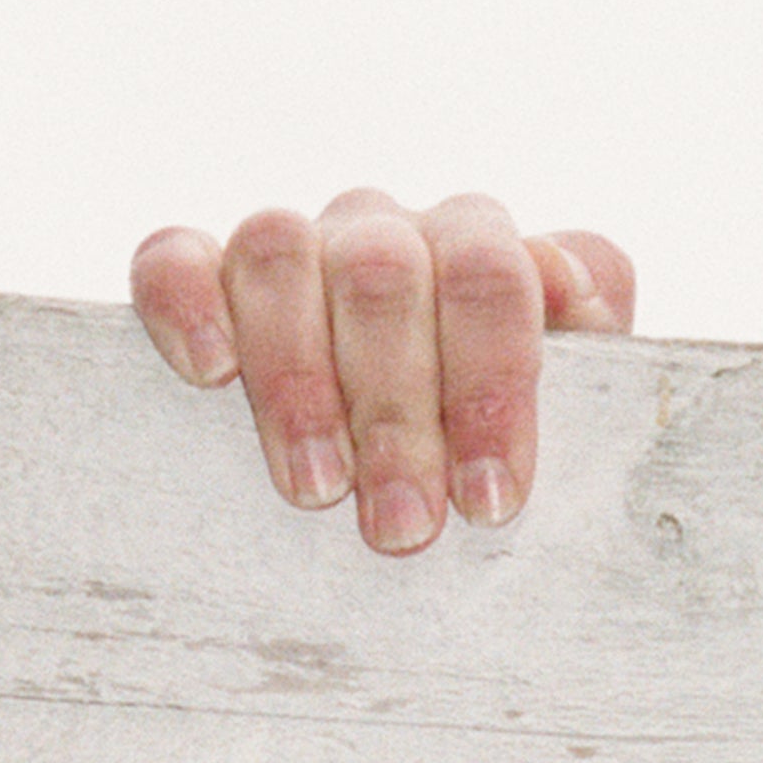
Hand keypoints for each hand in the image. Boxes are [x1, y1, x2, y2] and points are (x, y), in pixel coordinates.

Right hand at [129, 193, 637, 550]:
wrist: (418, 466)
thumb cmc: (485, 455)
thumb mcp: (567, 411)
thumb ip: (588, 348)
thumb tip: (573, 293)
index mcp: (478, 252)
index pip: (491, 275)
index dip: (490, 384)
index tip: (489, 500)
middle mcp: (387, 234)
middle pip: (384, 273)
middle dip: (395, 411)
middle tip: (403, 528)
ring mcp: (295, 251)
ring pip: (281, 254)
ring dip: (297, 378)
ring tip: (315, 490)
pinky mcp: (202, 279)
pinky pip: (175, 258)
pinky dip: (188, 302)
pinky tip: (210, 373)